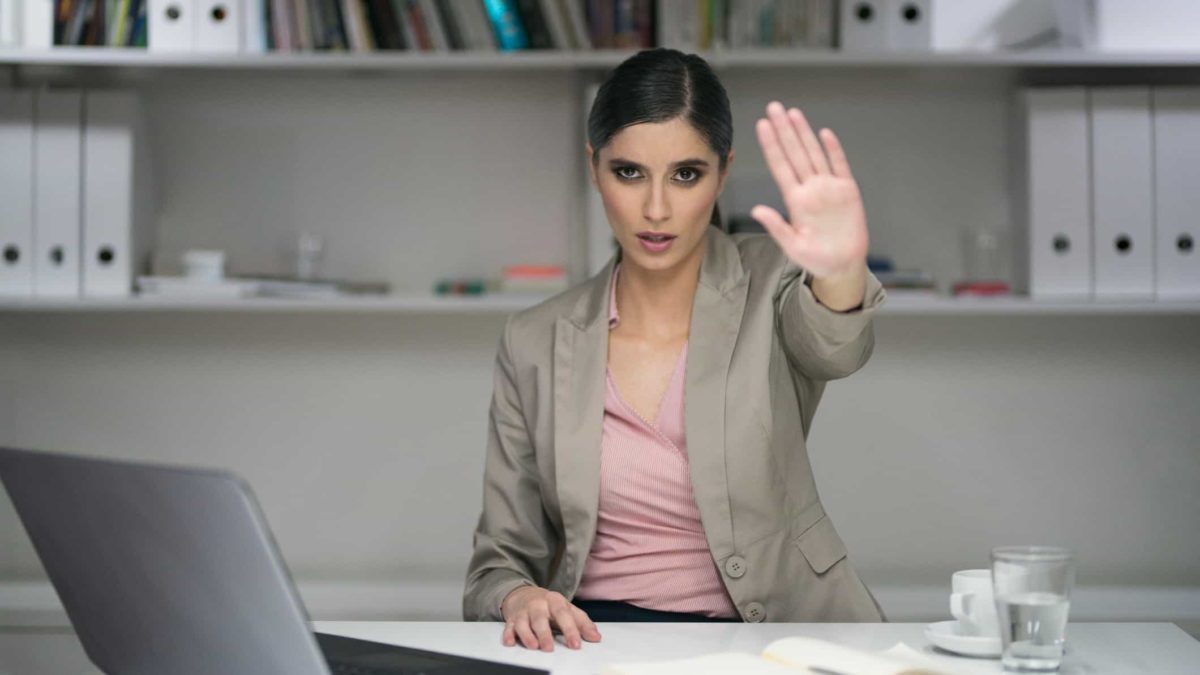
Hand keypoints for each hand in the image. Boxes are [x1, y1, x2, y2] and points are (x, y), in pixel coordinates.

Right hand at [500, 585, 600, 651]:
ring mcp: (524, 612)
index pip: (563, 614)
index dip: (570, 630)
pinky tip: (510, 642)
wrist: (524, 594)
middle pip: (541, 618)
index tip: (576, 645)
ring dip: (527, 635)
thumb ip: (582, 623)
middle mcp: (538, 605)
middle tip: (549, 648)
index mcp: (555, 601)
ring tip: (533, 647)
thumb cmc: (549, 605)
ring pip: (524, 623)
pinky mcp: (512, 619)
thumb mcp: (567, 609)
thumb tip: (596, 637)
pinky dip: (508, 634)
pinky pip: (508, 626)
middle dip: (545, 633)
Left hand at [752, 101, 868, 280]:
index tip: (761, 125)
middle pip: (795, 153)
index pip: (780, 166)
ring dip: (804, 133)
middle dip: (784, 130)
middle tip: (774, 107)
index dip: (771, 145)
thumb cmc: (816, 258)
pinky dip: (833, 150)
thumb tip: (756, 210)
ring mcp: (829, 188)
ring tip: (793, 113)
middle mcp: (810, 189)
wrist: (842, 266)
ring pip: (814, 154)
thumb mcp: (792, 246)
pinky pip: (840, 166)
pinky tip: (825, 134)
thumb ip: (776, 227)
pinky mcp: (848, 191)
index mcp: (795, 201)